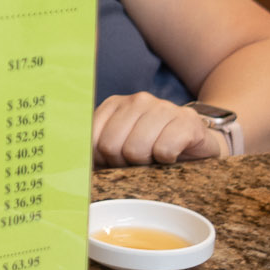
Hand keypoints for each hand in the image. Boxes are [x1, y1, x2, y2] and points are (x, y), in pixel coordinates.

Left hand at [91, 93, 227, 166]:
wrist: (198, 143)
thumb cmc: (153, 150)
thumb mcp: (120, 147)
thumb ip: (96, 151)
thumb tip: (71, 168)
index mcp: (115, 105)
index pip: (92, 140)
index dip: (102, 160)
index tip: (116, 162)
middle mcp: (138, 100)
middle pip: (111, 146)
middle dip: (123, 164)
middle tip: (140, 163)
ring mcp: (164, 107)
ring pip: (136, 149)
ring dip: (146, 164)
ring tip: (156, 159)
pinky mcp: (187, 121)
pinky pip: (164, 150)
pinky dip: (167, 161)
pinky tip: (173, 156)